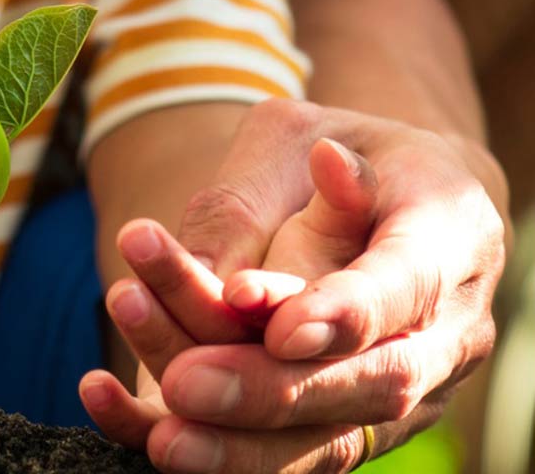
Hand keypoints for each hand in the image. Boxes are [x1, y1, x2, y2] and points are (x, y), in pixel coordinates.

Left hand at [81, 100, 505, 471]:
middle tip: (185, 383)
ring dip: (238, 445)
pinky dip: (209, 453)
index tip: (272, 321)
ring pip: (328, 441)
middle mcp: (441, 333)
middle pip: (372, 383)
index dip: (342, 310)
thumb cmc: (331, 153)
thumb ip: (264, 193)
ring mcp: (398, 392)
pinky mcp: (341, 426)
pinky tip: (128, 419)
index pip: (405, 285)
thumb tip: (241, 256)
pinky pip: (284, 458)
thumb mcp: (297, 136)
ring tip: (158, 433)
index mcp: (449, 238)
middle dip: (274, 391)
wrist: (382, 203)